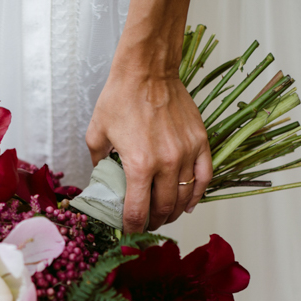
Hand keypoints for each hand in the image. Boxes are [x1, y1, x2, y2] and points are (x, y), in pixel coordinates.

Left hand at [86, 69, 211, 232]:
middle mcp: (166, 163)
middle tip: (146, 223)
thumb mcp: (96, 132)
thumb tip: (101, 179)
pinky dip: (197, 195)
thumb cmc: (120, 97)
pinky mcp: (200, 142)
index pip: (137, 211)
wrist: (148, 70)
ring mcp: (187, 153)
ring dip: (173, 212)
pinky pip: (204, 178)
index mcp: (139, 165)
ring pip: (184, 197)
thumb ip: (98, 161)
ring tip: (164, 216)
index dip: (132, 226)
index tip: (128, 230)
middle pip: (163, 208)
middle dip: (153, 222)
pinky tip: (188, 203)